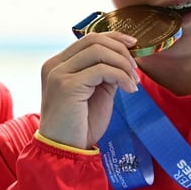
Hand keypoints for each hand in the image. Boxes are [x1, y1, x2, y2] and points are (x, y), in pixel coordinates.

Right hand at [38, 32, 139, 150]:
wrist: (64, 151)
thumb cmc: (79, 126)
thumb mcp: (95, 93)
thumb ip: (104, 74)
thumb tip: (124, 59)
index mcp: (58, 64)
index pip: (88, 39)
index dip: (114, 38)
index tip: (133, 45)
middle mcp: (55, 65)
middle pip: (94, 40)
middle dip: (121, 50)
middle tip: (136, 69)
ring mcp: (59, 73)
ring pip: (99, 51)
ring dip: (123, 64)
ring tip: (133, 82)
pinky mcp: (67, 85)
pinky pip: (102, 69)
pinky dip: (121, 76)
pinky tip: (129, 90)